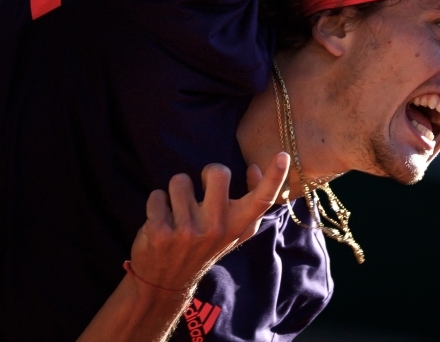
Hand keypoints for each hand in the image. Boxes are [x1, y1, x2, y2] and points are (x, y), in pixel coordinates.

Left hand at [126, 153, 289, 292]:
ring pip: (180, 180)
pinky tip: (161, 220)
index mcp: (237, 226)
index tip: (282, 155)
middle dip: (207, 173)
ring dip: (176, 191)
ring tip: (178, 210)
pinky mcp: (160, 232)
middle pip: (218, 173)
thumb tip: (255, 168)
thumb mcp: (232, 232)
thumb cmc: (205, 247)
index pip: (262, 200)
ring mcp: (187, 231)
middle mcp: (216, 228)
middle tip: (203, 190)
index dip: (274, 177)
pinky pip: (157, 195)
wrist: (167, 283)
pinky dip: (157, 203)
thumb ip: (248, 204)